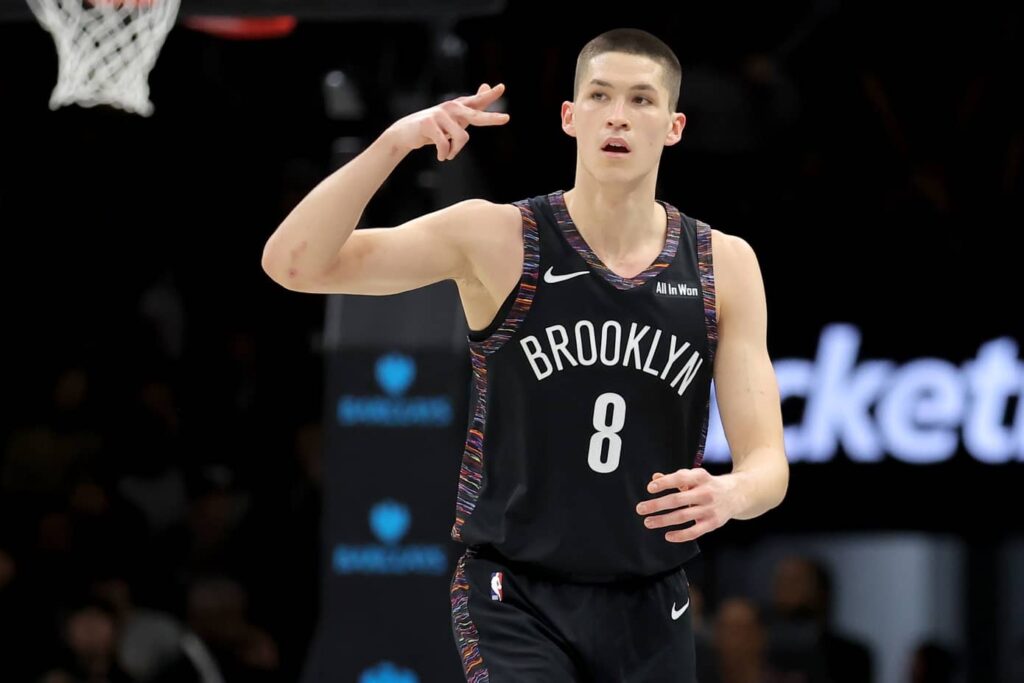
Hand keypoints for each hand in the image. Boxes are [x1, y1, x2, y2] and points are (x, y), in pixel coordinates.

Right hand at [386, 83, 509, 161]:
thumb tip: (486, 86)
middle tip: (506, 119)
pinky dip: (444, 154)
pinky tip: (441, 156)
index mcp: (459, 107)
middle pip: (475, 115)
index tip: (501, 87)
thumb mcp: (455, 117)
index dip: (490, 96)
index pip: (477, 101)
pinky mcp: (429, 123)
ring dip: (455, 151)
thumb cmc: (435, 126)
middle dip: (491, 118)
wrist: (406, 132)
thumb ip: (472, 106)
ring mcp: (440, 114)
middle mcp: (451, 107)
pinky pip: (445, 144)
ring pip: (461, 138)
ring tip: (448, 154)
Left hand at [635, 468, 735, 542]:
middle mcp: (706, 492)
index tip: (650, 488)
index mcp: (701, 477)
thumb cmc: (709, 485)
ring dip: (663, 520)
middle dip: (657, 505)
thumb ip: (675, 478)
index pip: (681, 478)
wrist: (737, 494)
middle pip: (678, 499)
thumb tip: (655, 478)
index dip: (665, 483)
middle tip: (640, 509)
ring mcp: (710, 509)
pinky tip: (667, 535)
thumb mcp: (695, 477)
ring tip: (648, 522)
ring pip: (683, 517)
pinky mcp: (713, 523)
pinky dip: (680, 535)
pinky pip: (694, 531)